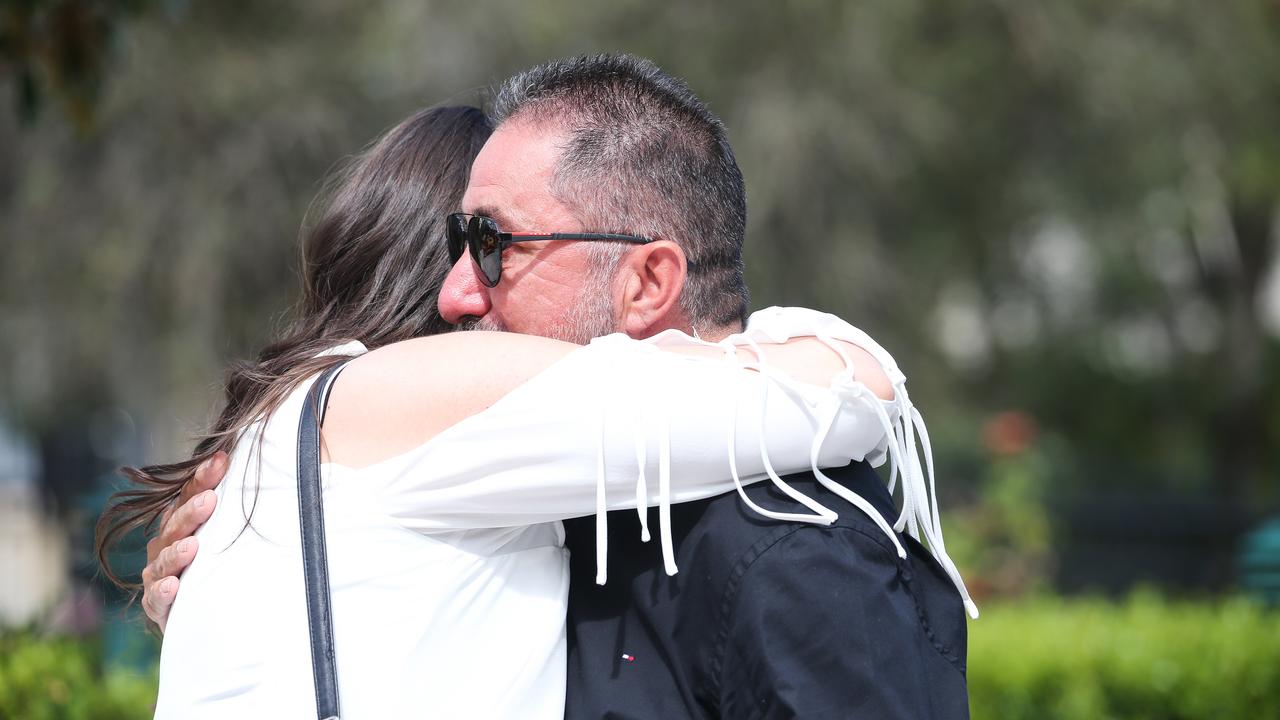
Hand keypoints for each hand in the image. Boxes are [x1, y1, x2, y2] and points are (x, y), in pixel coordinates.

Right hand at [141, 451, 227, 632]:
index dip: (204, 477)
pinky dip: (163, 592)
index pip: (191, 494)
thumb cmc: (222, 564)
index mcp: (184, 522)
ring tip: (193, 546)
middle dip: (192, 512)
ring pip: (163, 560)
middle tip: (210, 501)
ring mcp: (160, 574)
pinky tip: (174, 585)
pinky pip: (156, 598)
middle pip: (176, 524)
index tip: (222, 461)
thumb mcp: (234, 535)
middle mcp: (167, 544)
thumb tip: (288, 475)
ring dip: (176, 552)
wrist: (208, 614)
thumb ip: (244, 510)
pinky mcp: (158, 605)